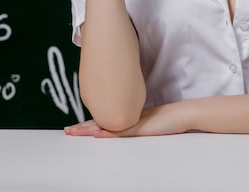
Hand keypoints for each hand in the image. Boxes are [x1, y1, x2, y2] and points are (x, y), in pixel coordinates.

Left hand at [64, 103, 188, 137]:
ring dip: (89, 130)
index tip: (75, 128)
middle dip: (83, 128)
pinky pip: (120, 133)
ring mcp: (132, 123)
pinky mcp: (139, 129)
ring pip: (106, 127)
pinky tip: (97, 134)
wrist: (181, 114)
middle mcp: (126, 119)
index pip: (104, 122)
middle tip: (67, 130)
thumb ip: (135, 126)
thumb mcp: (148, 125)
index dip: (89, 124)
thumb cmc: (167, 121)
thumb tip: (124, 129)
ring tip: (74, 132)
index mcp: (126, 119)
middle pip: (100, 123)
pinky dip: (107, 133)